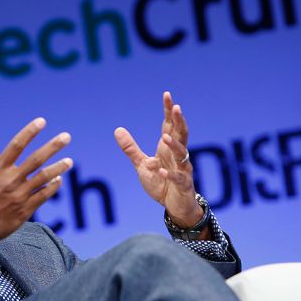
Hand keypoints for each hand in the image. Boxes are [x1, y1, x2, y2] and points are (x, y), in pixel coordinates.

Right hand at [0, 118, 71, 259]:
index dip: (30, 132)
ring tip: (70, 161)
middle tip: (67, 137)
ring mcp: (19, 195)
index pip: (16, 145)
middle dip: (53, 146)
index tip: (42, 121)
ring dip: (59, 168)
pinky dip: (53, 187)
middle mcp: (10, 180)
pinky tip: (59, 180)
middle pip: (36, 159)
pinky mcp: (25, 210)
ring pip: (44, 178)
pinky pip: (43, 195)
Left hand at [114, 91, 203, 229]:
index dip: (168, 111)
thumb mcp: (142, 164)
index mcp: (167, 148)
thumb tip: (117, 129)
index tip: (167, 94)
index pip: (169, 125)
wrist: (176, 206)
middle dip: (179, 121)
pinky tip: (162, 171)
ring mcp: (182, 170)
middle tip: (176, 107)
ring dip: (173, 145)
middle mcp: (178, 156)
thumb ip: (131, 148)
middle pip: (181, 134)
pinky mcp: (183, 185)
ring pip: (181, 154)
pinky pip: (177, 178)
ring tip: (164, 137)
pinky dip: (170, 175)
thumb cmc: (162, 183)